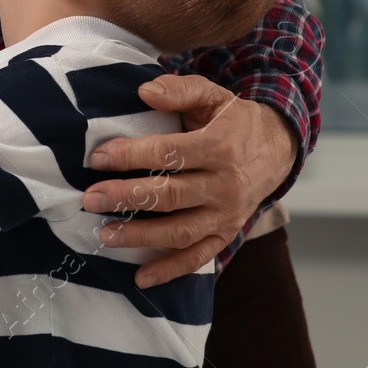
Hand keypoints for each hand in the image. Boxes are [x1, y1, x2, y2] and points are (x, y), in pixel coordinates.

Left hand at [80, 74, 294, 287]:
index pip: (169, 154)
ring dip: (142, 236)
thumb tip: (144, 91)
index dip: (131, 156)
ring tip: (105, 234)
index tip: (97, 158)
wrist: (278, 149)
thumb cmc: (233, 119)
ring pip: (181, 231)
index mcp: (220, 147)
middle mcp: (226, 185)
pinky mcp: (227, 233)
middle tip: (90, 198)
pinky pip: (199, 257)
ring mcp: (227, 214)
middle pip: (171, 195)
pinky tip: (140, 277)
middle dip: (127, 198)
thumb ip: (179, 90)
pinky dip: (171, 270)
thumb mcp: (212, 95)